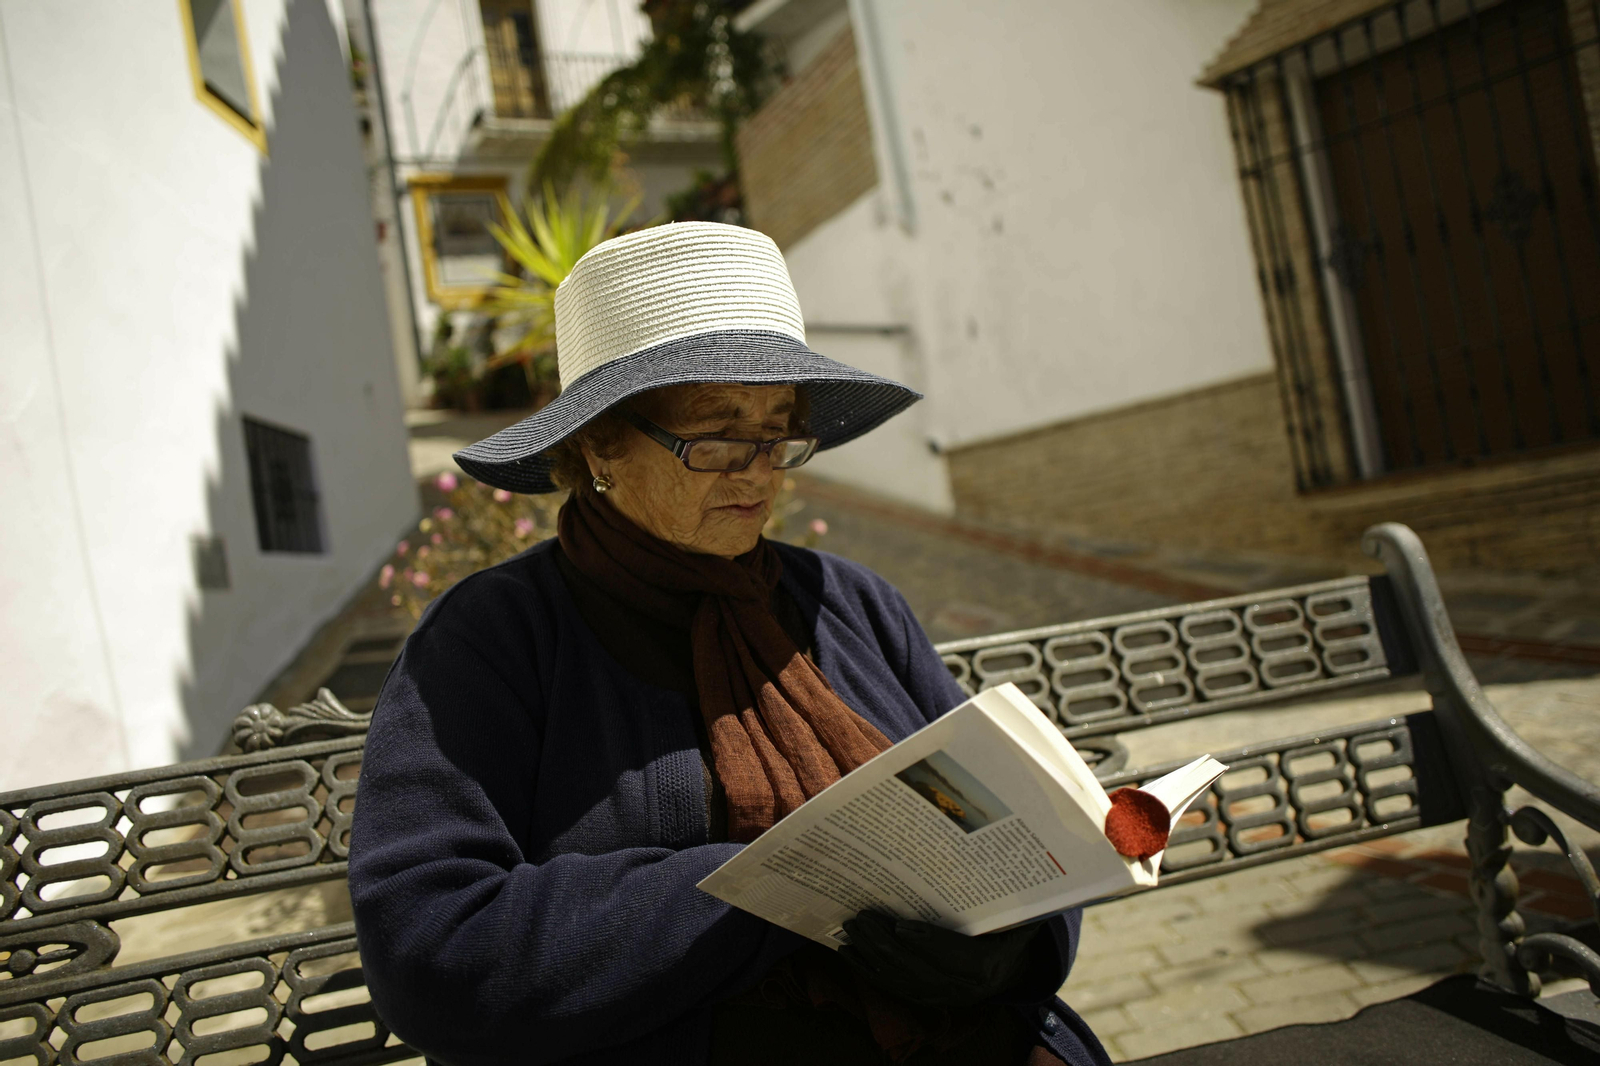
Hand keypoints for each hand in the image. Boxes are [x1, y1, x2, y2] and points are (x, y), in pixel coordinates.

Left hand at [838, 911, 1048, 1006]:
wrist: (1004, 975)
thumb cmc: (1006, 940)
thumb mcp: (1017, 926)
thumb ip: (1016, 910)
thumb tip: (1025, 882)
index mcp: (985, 968)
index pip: (954, 957)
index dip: (927, 942)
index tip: (902, 926)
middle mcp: (960, 989)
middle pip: (917, 968)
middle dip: (886, 944)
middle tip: (863, 918)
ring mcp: (938, 997)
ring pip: (899, 978)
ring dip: (871, 954)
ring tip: (851, 928)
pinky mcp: (921, 999)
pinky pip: (890, 987)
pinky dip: (867, 970)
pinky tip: (847, 952)